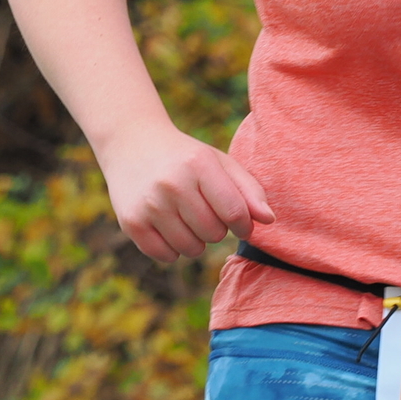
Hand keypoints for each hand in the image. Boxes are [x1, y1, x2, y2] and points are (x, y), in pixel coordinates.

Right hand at [96, 120, 275, 262]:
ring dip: (196, 240)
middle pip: (214, 234)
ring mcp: (150, 204)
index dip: (244, 225)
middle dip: (216, 228)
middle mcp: (173, 184)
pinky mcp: (132, 222)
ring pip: (191, 249)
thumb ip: (249, 189)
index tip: (242, 223)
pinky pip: (167, 256)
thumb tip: (269, 220)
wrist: (131, 143)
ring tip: (186, 218)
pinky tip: (168, 225)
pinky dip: (173, 248)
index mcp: (198, 164)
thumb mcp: (218, 162)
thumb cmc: (185, 157)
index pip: (234, 212)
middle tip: (204, 210)